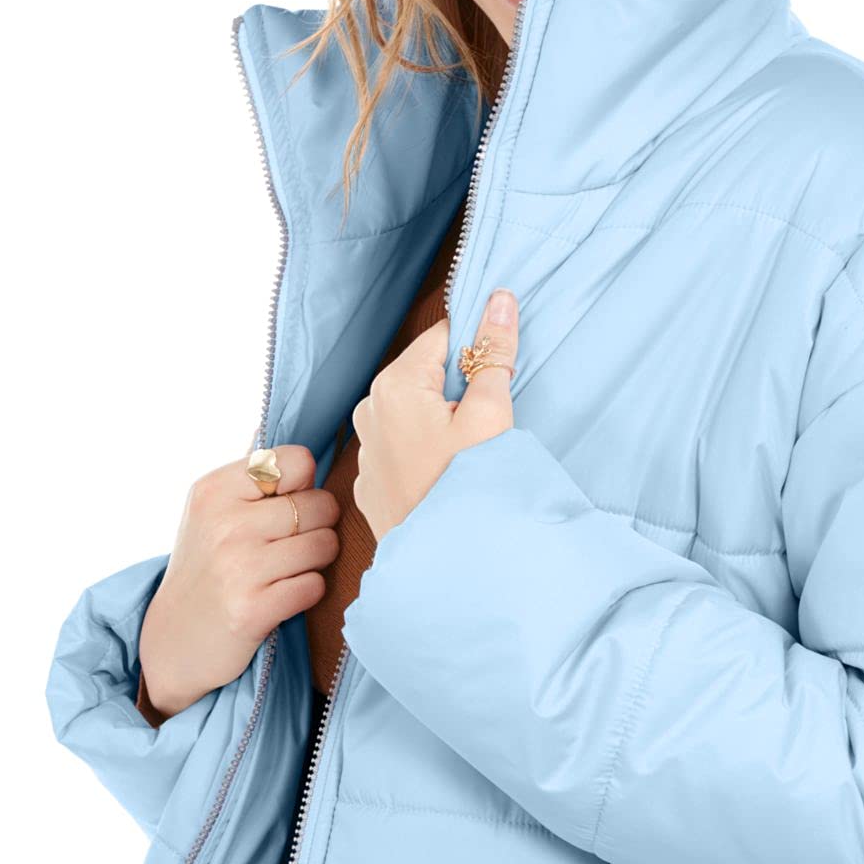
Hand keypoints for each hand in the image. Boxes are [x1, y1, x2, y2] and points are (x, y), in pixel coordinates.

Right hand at [138, 446, 339, 718]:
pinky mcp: (252, 609)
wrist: (175, 640)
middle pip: (319, 504)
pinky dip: (308, 592)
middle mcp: (224, 522)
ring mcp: (237, 566)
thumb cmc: (205, 568)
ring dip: (316, 561)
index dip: (304, 484)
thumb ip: (248, 473)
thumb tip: (270, 423)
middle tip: (293, 545)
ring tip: (288, 570)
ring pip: (324, 545)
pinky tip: (283, 596)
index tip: (287, 505)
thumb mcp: (211, 510)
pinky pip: (315, 586)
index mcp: (215, 489)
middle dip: (318, 526)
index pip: (297, 460)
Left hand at [352, 288, 518, 541]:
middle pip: (425, 376)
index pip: (442, 338)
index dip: (475, 354)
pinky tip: (445, 480)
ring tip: (465, 460)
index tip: (495, 380)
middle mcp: (368, 412)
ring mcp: (365, 451)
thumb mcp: (490, 415)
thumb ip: (493, 354)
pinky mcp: (370, 485)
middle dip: (457, 392)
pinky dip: (424, 455)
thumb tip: (498, 299)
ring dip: (440, 425)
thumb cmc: (468, 488)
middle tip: (484, 429)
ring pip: (413, 416)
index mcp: (394, 386)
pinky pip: (402, 451)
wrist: (447, 565)